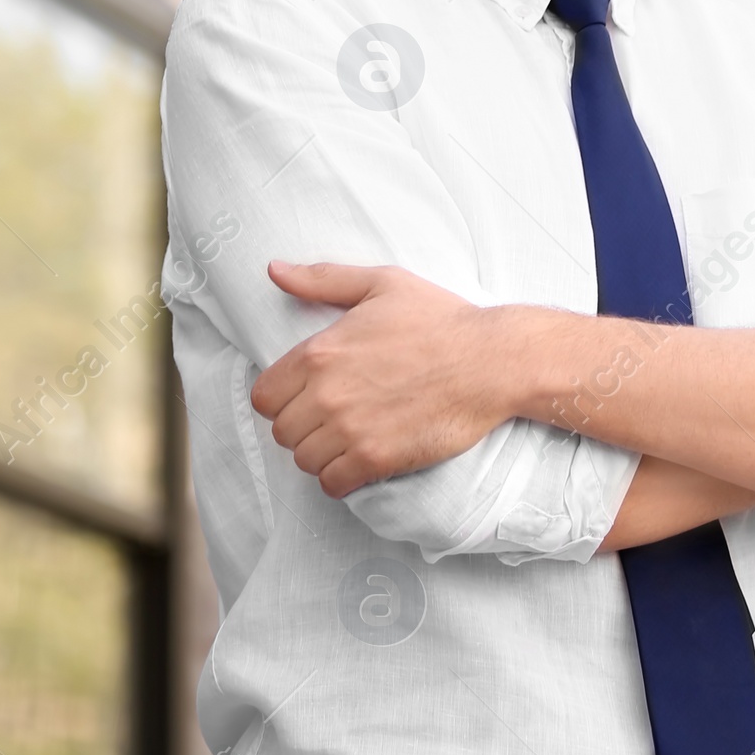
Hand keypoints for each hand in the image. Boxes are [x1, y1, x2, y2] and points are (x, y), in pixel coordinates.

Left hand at [250, 262, 515, 495]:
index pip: (264, 396)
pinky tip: (359, 460)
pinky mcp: (376, 457)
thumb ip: (323, 279)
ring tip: (347, 438)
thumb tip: (274, 270)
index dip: (281, 398)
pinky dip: (340, 478)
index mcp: (320, 352)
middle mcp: (327, 394)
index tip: (305, 396)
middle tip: (332, 417)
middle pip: (282, 432)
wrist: (490, 361)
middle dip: (302, 427)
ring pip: (304, 460)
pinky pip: (332, 483)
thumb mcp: (381, 284)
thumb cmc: (440, 319)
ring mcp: (351, 429)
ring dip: (321, 453)